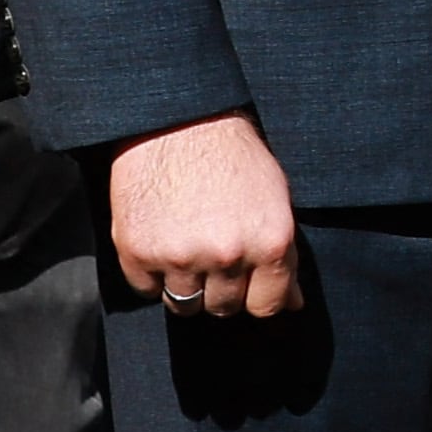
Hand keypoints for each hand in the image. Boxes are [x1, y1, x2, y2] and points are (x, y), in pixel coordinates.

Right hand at [109, 111, 304, 317]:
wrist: (178, 123)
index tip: (248, 284)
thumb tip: (293, 304)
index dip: (257, 296)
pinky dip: (152, 276)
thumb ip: (284, 256)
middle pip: (224, 307)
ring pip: (184, 305)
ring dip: (186, 287)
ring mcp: (180, 257)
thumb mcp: (275, 201)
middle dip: (221, 290)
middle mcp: (228, 255)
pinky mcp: (138, 253)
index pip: (266, 306)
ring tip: (187, 250)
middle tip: (214, 258)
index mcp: (270, 242)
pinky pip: (146, 290)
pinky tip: (160, 242)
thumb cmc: (234, 158)